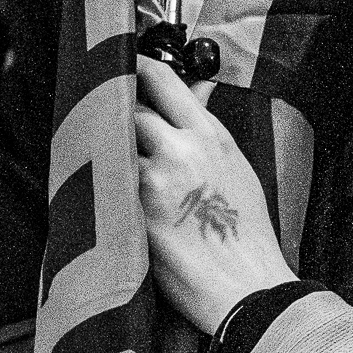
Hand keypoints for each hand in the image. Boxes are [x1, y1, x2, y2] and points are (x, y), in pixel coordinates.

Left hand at [134, 57, 296, 335]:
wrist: (246, 288)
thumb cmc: (246, 234)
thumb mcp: (236, 168)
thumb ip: (206, 129)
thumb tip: (195, 90)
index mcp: (210, 136)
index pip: (162, 80)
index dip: (136, 67)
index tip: (124, 64)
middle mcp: (180, 150)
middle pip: (129, 107)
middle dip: (120, 113)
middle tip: (116, 121)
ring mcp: (152, 180)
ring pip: (113, 144)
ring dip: (112, 150)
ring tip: (119, 166)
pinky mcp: (131, 212)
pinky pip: (107, 183)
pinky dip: (107, 184)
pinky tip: (112, 197)